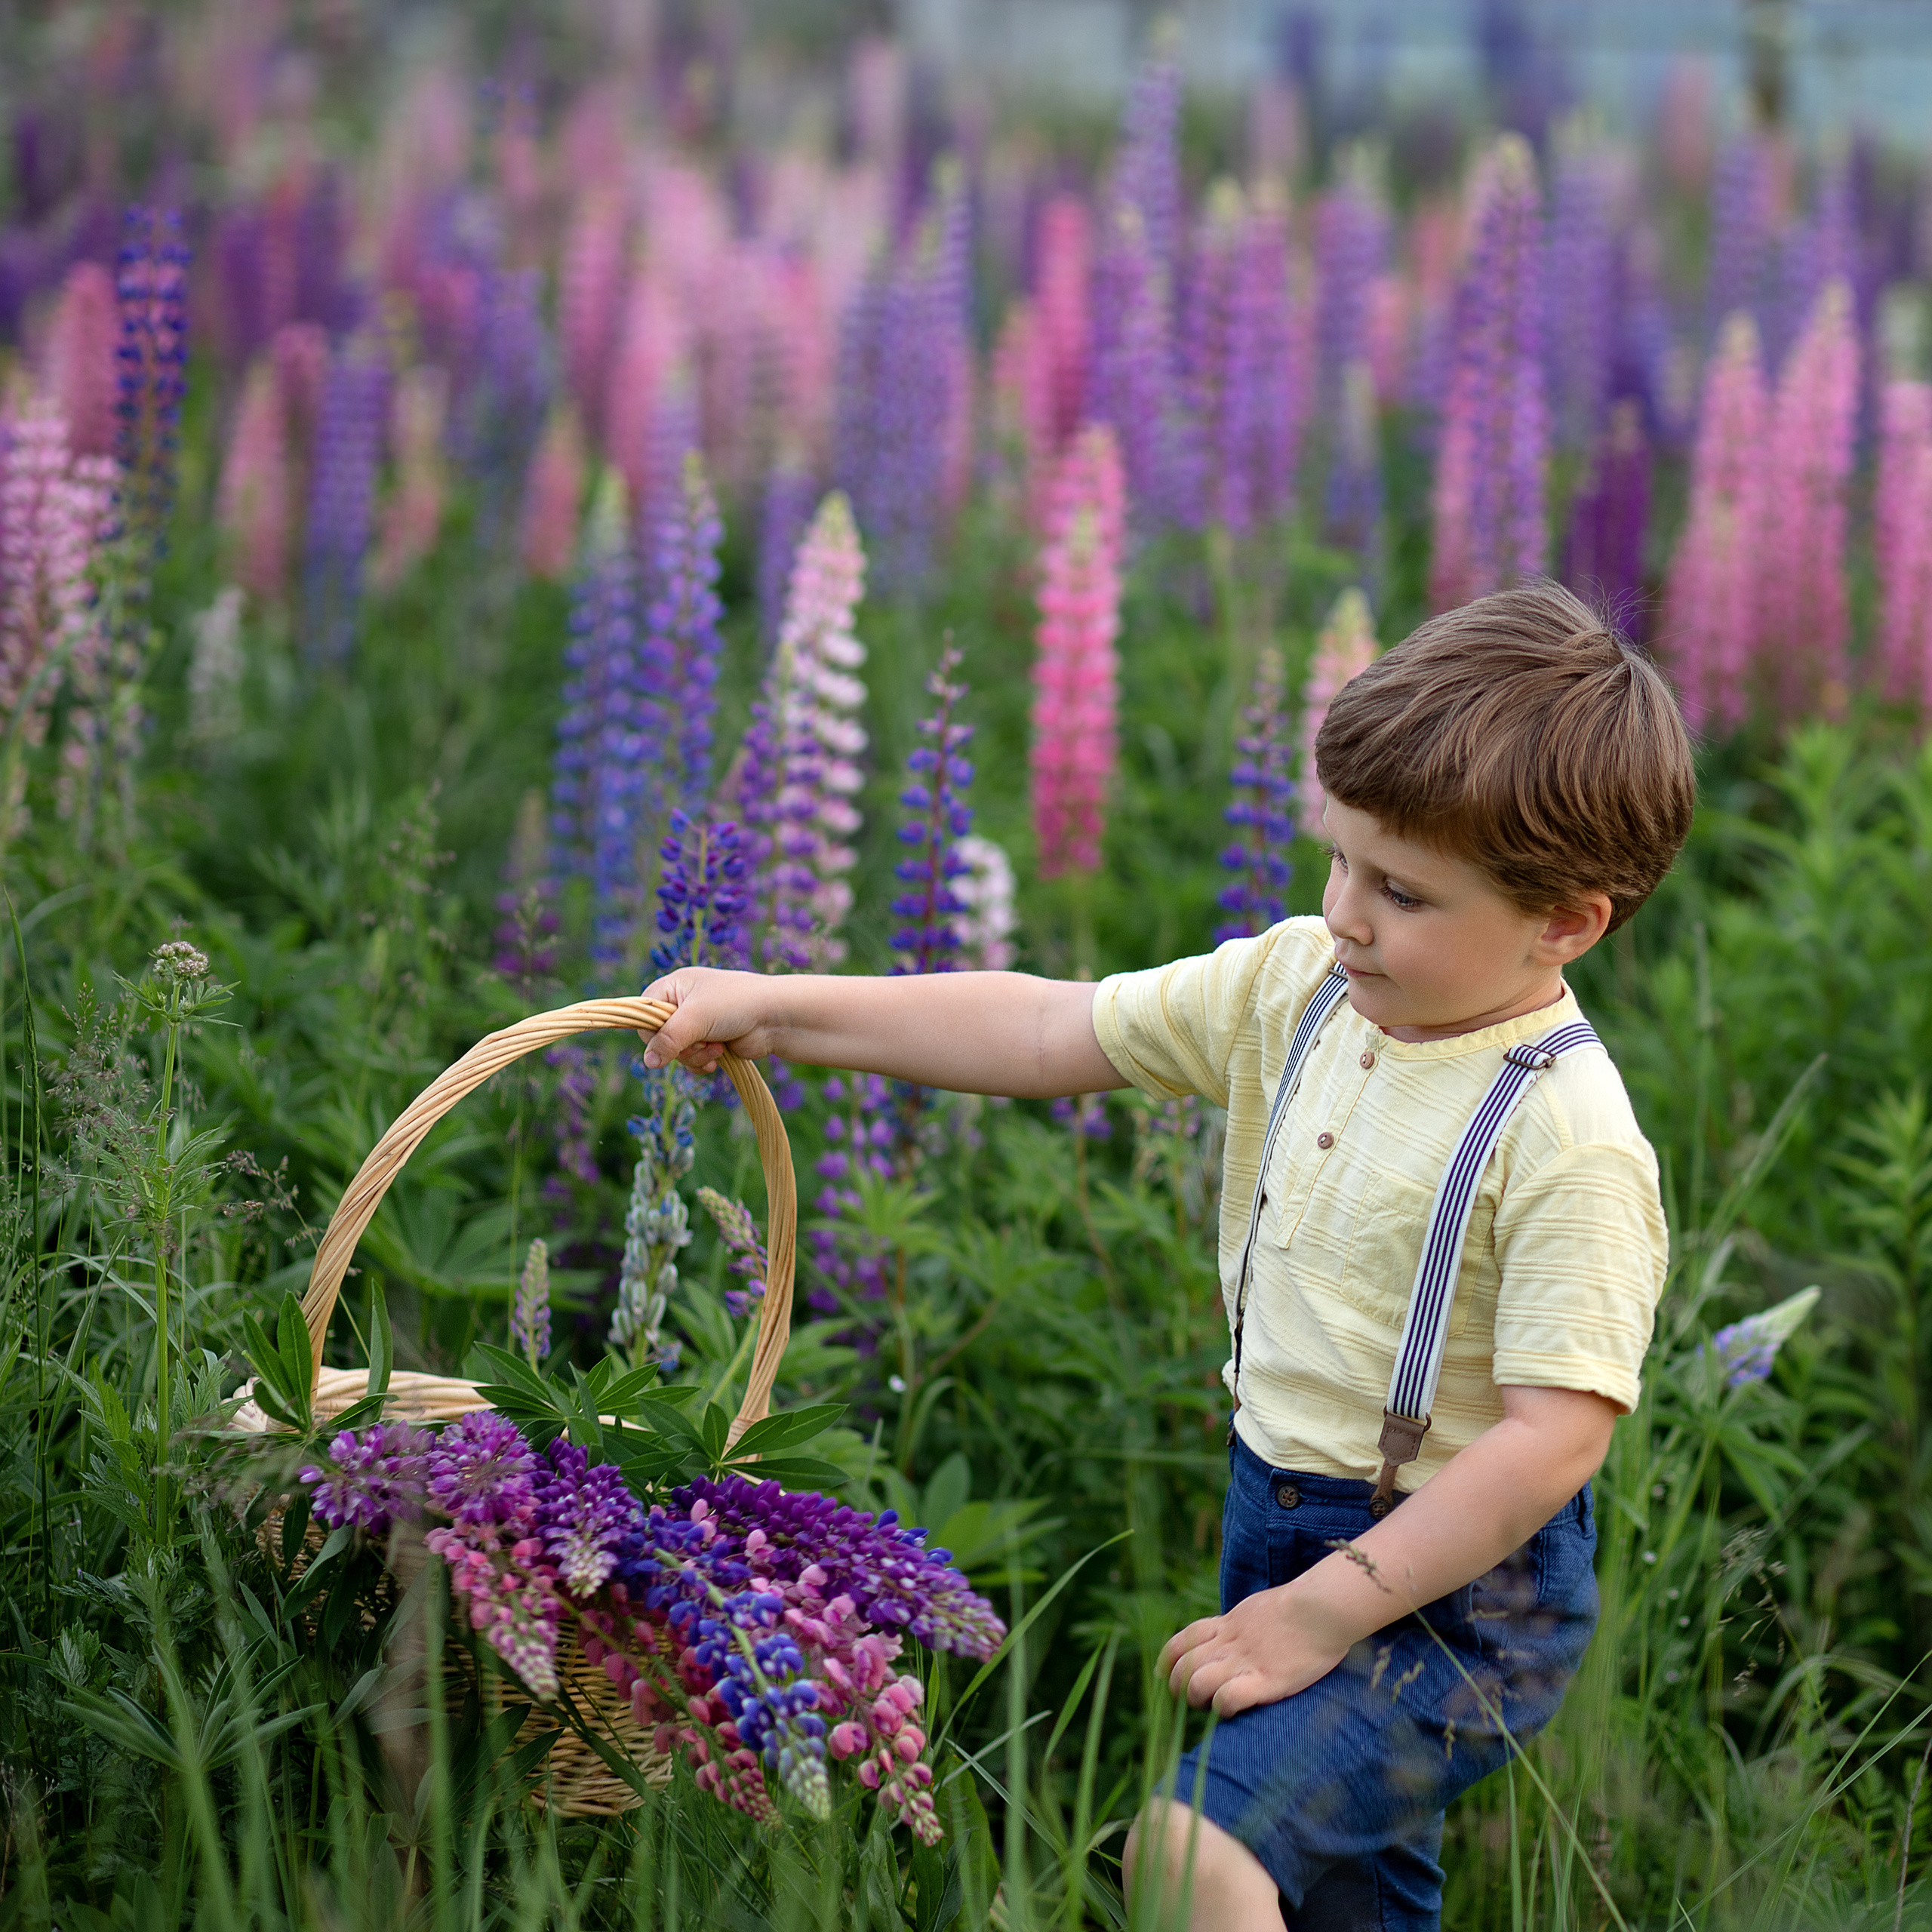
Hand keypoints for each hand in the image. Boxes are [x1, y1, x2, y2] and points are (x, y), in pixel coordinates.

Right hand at [638, 967, 780, 1074]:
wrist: (776, 1018)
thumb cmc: (735, 1005)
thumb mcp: (695, 1018)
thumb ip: (667, 1039)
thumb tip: (648, 1062)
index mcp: (675, 986)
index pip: (644, 1011)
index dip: (651, 1029)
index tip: (668, 1037)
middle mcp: (683, 1004)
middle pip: (659, 1037)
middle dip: (680, 1046)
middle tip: (700, 1041)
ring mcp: (698, 1024)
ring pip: (676, 1052)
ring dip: (695, 1055)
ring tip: (717, 1047)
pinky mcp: (710, 1041)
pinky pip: (693, 1060)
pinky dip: (703, 1062)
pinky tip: (719, 1057)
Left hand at [1158, 1583, 1350, 1716]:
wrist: (1323, 1609)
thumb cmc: (1301, 1608)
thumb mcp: (1258, 1608)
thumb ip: (1240, 1624)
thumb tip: (1232, 1633)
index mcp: (1227, 1624)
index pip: (1183, 1641)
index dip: (1168, 1660)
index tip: (1166, 1675)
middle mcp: (1229, 1643)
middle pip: (1183, 1666)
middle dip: (1179, 1687)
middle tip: (1193, 1699)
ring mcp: (1245, 1661)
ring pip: (1197, 1683)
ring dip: (1197, 1699)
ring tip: (1211, 1706)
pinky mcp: (1265, 1681)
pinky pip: (1227, 1698)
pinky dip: (1223, 1708)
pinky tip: (1233, 1710)